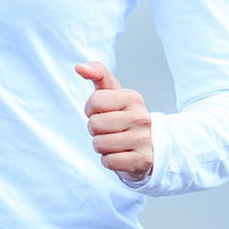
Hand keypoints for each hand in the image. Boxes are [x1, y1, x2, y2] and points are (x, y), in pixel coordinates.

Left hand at [75, 61, 153, 181]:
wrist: (149, 146)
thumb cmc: (123, 116)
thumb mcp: (113, 93)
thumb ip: (97, 74)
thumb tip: (79, 67)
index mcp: (133, 98)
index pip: (94, 102)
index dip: (91, 110)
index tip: (102, 113)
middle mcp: (141, 117)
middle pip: (94, 124)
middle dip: (95, 130)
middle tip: (109, 130)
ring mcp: (144, 140)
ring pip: (99, 144)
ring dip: (101, 147)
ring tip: (115, 142)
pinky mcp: (142, 160)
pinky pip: (109, 161)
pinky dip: (109, 160)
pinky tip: (121, 155)